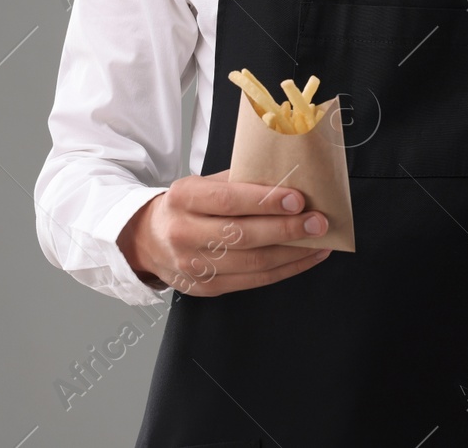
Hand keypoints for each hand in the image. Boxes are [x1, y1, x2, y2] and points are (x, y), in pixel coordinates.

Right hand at [116, 169, 332, 295]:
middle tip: (318, 222)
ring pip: (252, 264)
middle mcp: (184, 234)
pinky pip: (253, 281)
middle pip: (242, 235)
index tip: (297, 199)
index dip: (265, 201)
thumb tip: (288, 179)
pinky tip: (306, 258)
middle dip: (287, 230)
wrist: (147, 240)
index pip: (228, 200)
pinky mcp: (207, 288)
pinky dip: (285, 270)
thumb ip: (239, 180)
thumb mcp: (202, 183)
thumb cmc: (186, 206)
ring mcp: (194, 266)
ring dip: (293, 253)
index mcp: (183, 199)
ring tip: (320, 240)